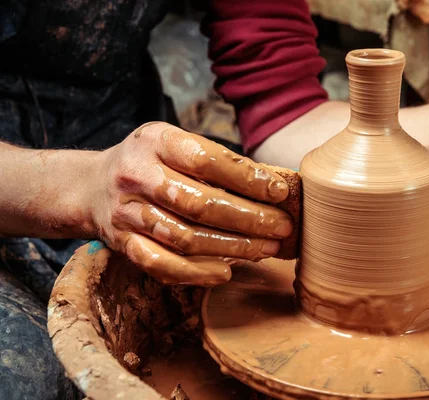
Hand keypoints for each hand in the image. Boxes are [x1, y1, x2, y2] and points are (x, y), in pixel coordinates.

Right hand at [89, 122, 291, 285]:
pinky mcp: (122, 243)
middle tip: (283, 227)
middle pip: (200, 203)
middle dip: (250, 218)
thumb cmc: (150, 162)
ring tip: (266, 249)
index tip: (279, 191)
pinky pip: (160, 264)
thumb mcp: (174, 143)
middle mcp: (137, 175)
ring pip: (185, 237)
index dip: (248, 179)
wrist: (92, 185)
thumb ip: (213, 160)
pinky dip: (195, 273)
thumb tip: (269, 185)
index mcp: (155, 141)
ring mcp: (127, 212)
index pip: (207, 160)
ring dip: (233, 247)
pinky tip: (225, 272)